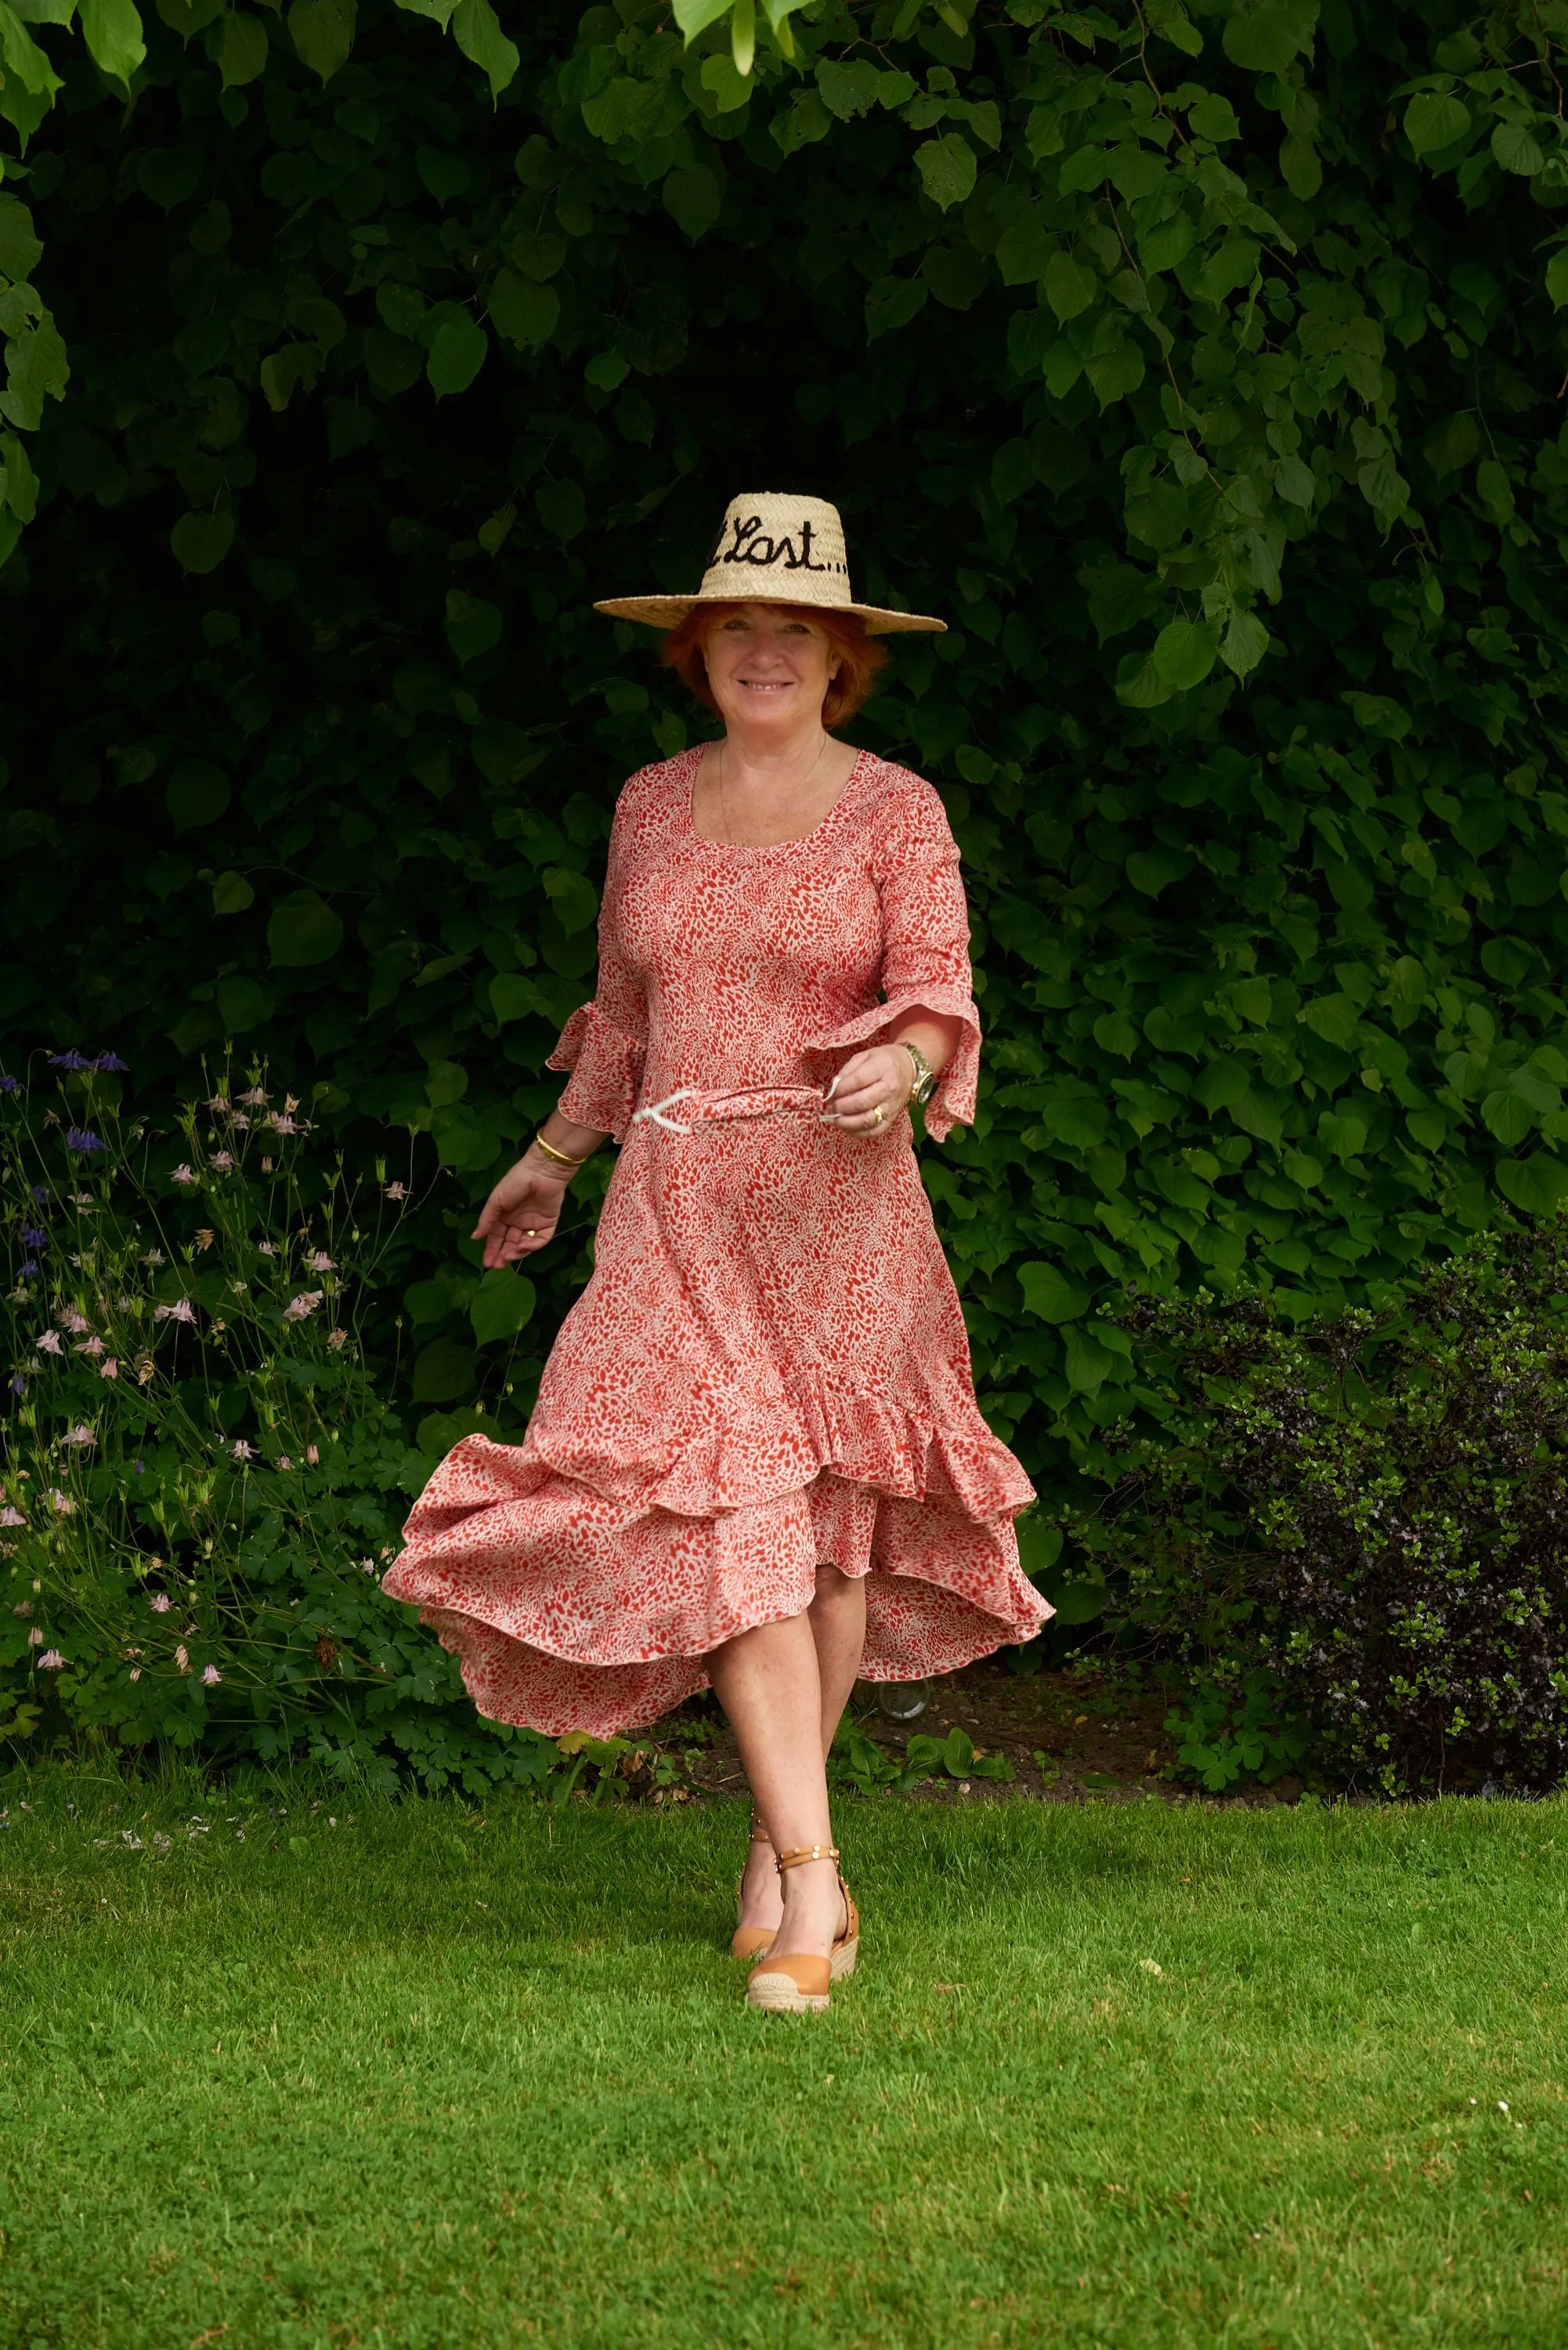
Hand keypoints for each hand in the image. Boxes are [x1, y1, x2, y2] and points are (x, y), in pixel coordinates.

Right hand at [472, 1149, 572, 1267]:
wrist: (540, 1171)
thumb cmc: (515, 1182)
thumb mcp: (496, 1201)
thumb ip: (486, 1221)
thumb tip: (475, 1238)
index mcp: (504, 1216)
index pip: (497, 1237)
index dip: (492, 1250)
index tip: (487, 1263)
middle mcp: (518, 1222)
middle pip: (510, 1244)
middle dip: (503, 1255)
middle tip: (497, 1265)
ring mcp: (533, 1224)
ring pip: (524, 1245)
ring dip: (516, 1252)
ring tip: (508, 1257)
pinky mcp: (548, 1224)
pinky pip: (540, 1240)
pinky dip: (532, 1245)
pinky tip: (522, 1246)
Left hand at [821, 1044, 912, 1140]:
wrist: (910, 1070)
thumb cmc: (884, 1062)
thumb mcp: (865, 1056)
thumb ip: (848, 1070)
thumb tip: (834, 1086)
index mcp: (882, 1068)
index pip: (858, 1081)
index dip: (841, 1088)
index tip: (832, 1091)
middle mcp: (889, 1089)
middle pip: (861, 1102)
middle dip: (841, 1106)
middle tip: (831, 1106)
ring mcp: (891, 1106)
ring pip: (866, 1120)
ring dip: (846, 1122)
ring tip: (834, 1119)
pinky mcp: (891, 1119)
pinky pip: (874, 1131)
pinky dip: (857, 1132)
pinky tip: (846, 1127)